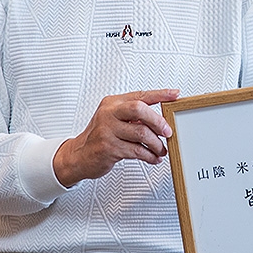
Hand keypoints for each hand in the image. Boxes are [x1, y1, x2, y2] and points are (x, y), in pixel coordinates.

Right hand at [52, 89, 178, 186]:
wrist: (78, 156)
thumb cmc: (99, 137)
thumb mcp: (113, 119)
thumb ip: (133, 116)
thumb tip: (160, 119)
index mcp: (112, 103)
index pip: (140, 95)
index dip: (160, 94)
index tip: (175, 94)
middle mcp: (109, 113)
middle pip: (140, 109)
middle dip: (158, 121)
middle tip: (167, 132)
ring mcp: (107, 130)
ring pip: (141, 133)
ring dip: (156, 144)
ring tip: (161, 149)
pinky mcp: (109, 148)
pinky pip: (137, 150)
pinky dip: (149, 155)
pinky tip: (153, 157)